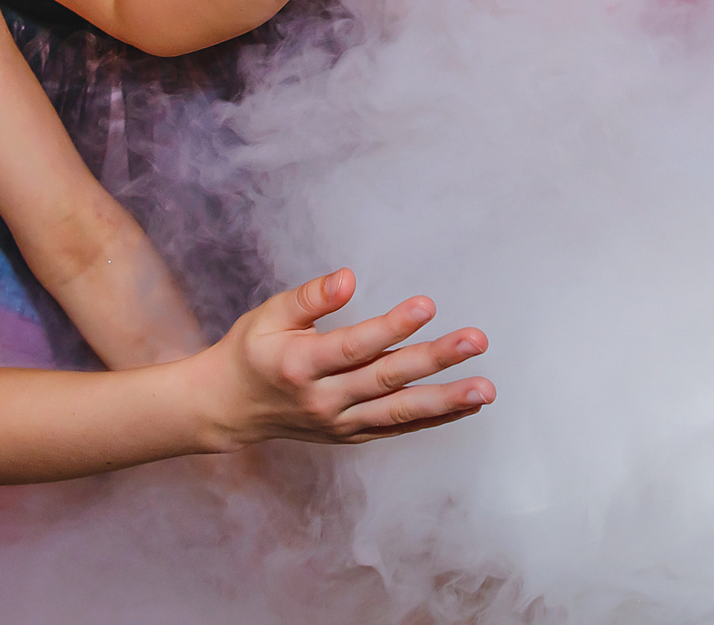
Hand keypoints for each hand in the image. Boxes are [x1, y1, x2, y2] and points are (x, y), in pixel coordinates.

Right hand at [203, 267, 491, 448]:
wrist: (228, 409)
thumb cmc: (252, 351)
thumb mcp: (269, 316)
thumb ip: (310, 297)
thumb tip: (349, 277)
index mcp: (299, 364)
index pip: (354, 346)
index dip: (391, 327)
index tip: (427, 305)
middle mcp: (322, 400)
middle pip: (386, 379)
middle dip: (434, 359)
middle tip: (476, 340)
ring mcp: (339, 423)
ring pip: (399, 411)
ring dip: (446, 400)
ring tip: (485, 387)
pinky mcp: (351, 435)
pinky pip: (399, 428)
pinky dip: (435, 418)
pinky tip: (467, 405)